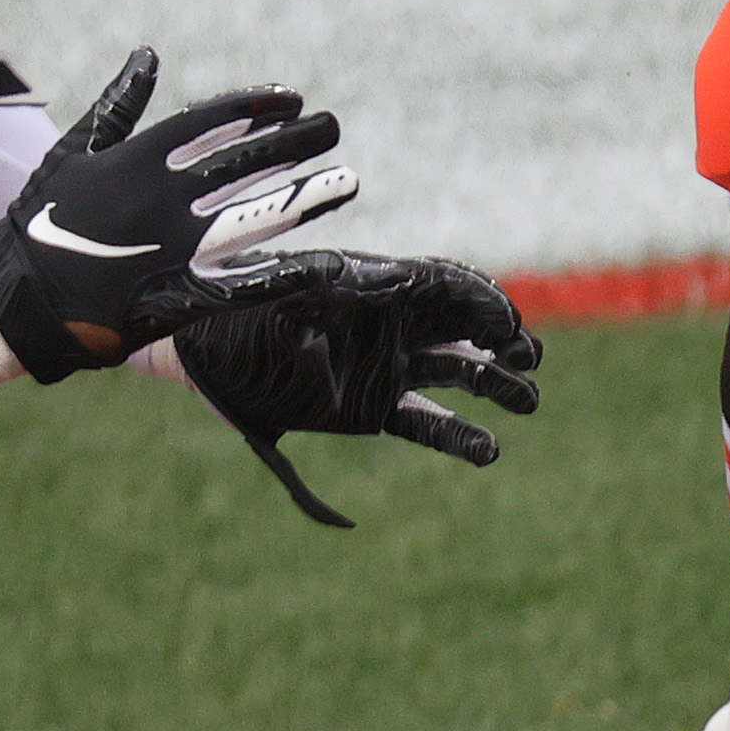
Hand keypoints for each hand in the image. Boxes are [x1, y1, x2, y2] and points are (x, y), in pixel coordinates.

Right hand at [0, 51, 356, 382]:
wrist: (13, 300)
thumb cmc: (39, 220)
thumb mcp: (73, 152)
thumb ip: (117, 104)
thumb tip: (148, 53)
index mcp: (136, 163)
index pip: (208, 124)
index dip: (253, 108)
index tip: (292, 96)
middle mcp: (161, 203)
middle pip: (242, 166)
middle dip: (292, 144)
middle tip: (333, 126)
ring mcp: (172, 251)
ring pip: (253, 218)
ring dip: (304, 197)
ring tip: (348, 179)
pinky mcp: (176, 297)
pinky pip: (241, 285)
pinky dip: (285, 275)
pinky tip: (327, 262)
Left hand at [168, 254, 542, 527]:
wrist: (200, 350)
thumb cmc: (243, 308)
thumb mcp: (291, 291)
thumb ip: (340, 288)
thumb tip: (394, 280)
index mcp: (380, 285)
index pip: (449, 287)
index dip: (485, 303)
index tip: (508, 323)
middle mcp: (392, 325)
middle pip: (466, 329)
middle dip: (503, 342)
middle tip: (528, 361)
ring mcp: (385, 368)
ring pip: (457, 375)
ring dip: (495, 386)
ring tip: (528, 402)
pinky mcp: (370, 410)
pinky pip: (424, 423)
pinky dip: (458, 436)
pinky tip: (489, 450)